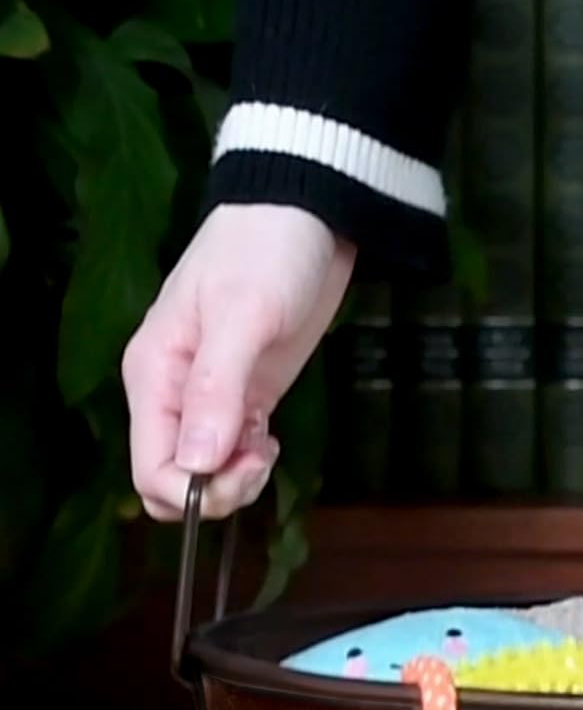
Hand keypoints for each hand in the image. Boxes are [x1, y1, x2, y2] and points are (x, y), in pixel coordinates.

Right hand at [123, 206, 355, 519]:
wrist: (305, 220)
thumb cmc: (266, 254)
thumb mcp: (242, 317)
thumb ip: (216, 390)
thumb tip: (196, 464)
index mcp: (153, 376)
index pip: (150, 468)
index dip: (194, 489)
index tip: (244, 466)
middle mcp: (171, 394)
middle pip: (172, 480)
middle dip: (216, 489)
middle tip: (261, 458)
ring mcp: (208, 399)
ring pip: (203, 473)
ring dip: (238, 478)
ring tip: (269, 446)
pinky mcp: (244, 399)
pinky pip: (230, 455)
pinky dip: (251, 461)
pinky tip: (272, 439)